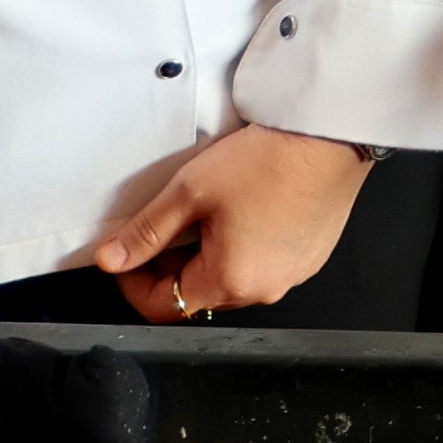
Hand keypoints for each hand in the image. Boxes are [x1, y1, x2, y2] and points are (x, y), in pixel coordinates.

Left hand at [85, 119, 371, 317]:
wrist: (330, 135)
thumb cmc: (269, 161)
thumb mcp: (190, 192)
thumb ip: (146, 232)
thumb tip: (112, 259)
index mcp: (231, 282)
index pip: (162, 307)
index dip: (133, 283)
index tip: (126, 254)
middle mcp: (265, 290)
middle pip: (199, 294)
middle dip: (172, 265)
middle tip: (166, 223)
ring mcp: (293, 275)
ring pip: (232, 278)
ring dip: (209, 255)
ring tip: (208, 211)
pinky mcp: (310, 256)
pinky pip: (264, 264)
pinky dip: (245, 246)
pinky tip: (245, 210)